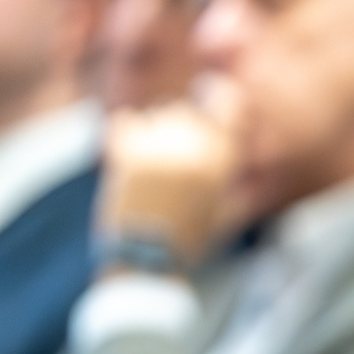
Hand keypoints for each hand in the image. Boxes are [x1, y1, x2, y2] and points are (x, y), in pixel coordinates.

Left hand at [97, 78, 242, 266]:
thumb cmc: (188, 237)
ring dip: (152, 134)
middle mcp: (195, 150)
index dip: (217, 96)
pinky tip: (128, 155)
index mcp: (224, 162)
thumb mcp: (221, 203)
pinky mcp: (128, 156)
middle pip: (184, 112)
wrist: (149, 261)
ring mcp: (160, 151)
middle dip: (176, 129)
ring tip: (150, 166)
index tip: (209, 92)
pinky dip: (125, 134)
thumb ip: (221, 164)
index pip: (228, 104)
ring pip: (155, 117)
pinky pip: (126, 122)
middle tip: (169, 159)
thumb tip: (218, 128)